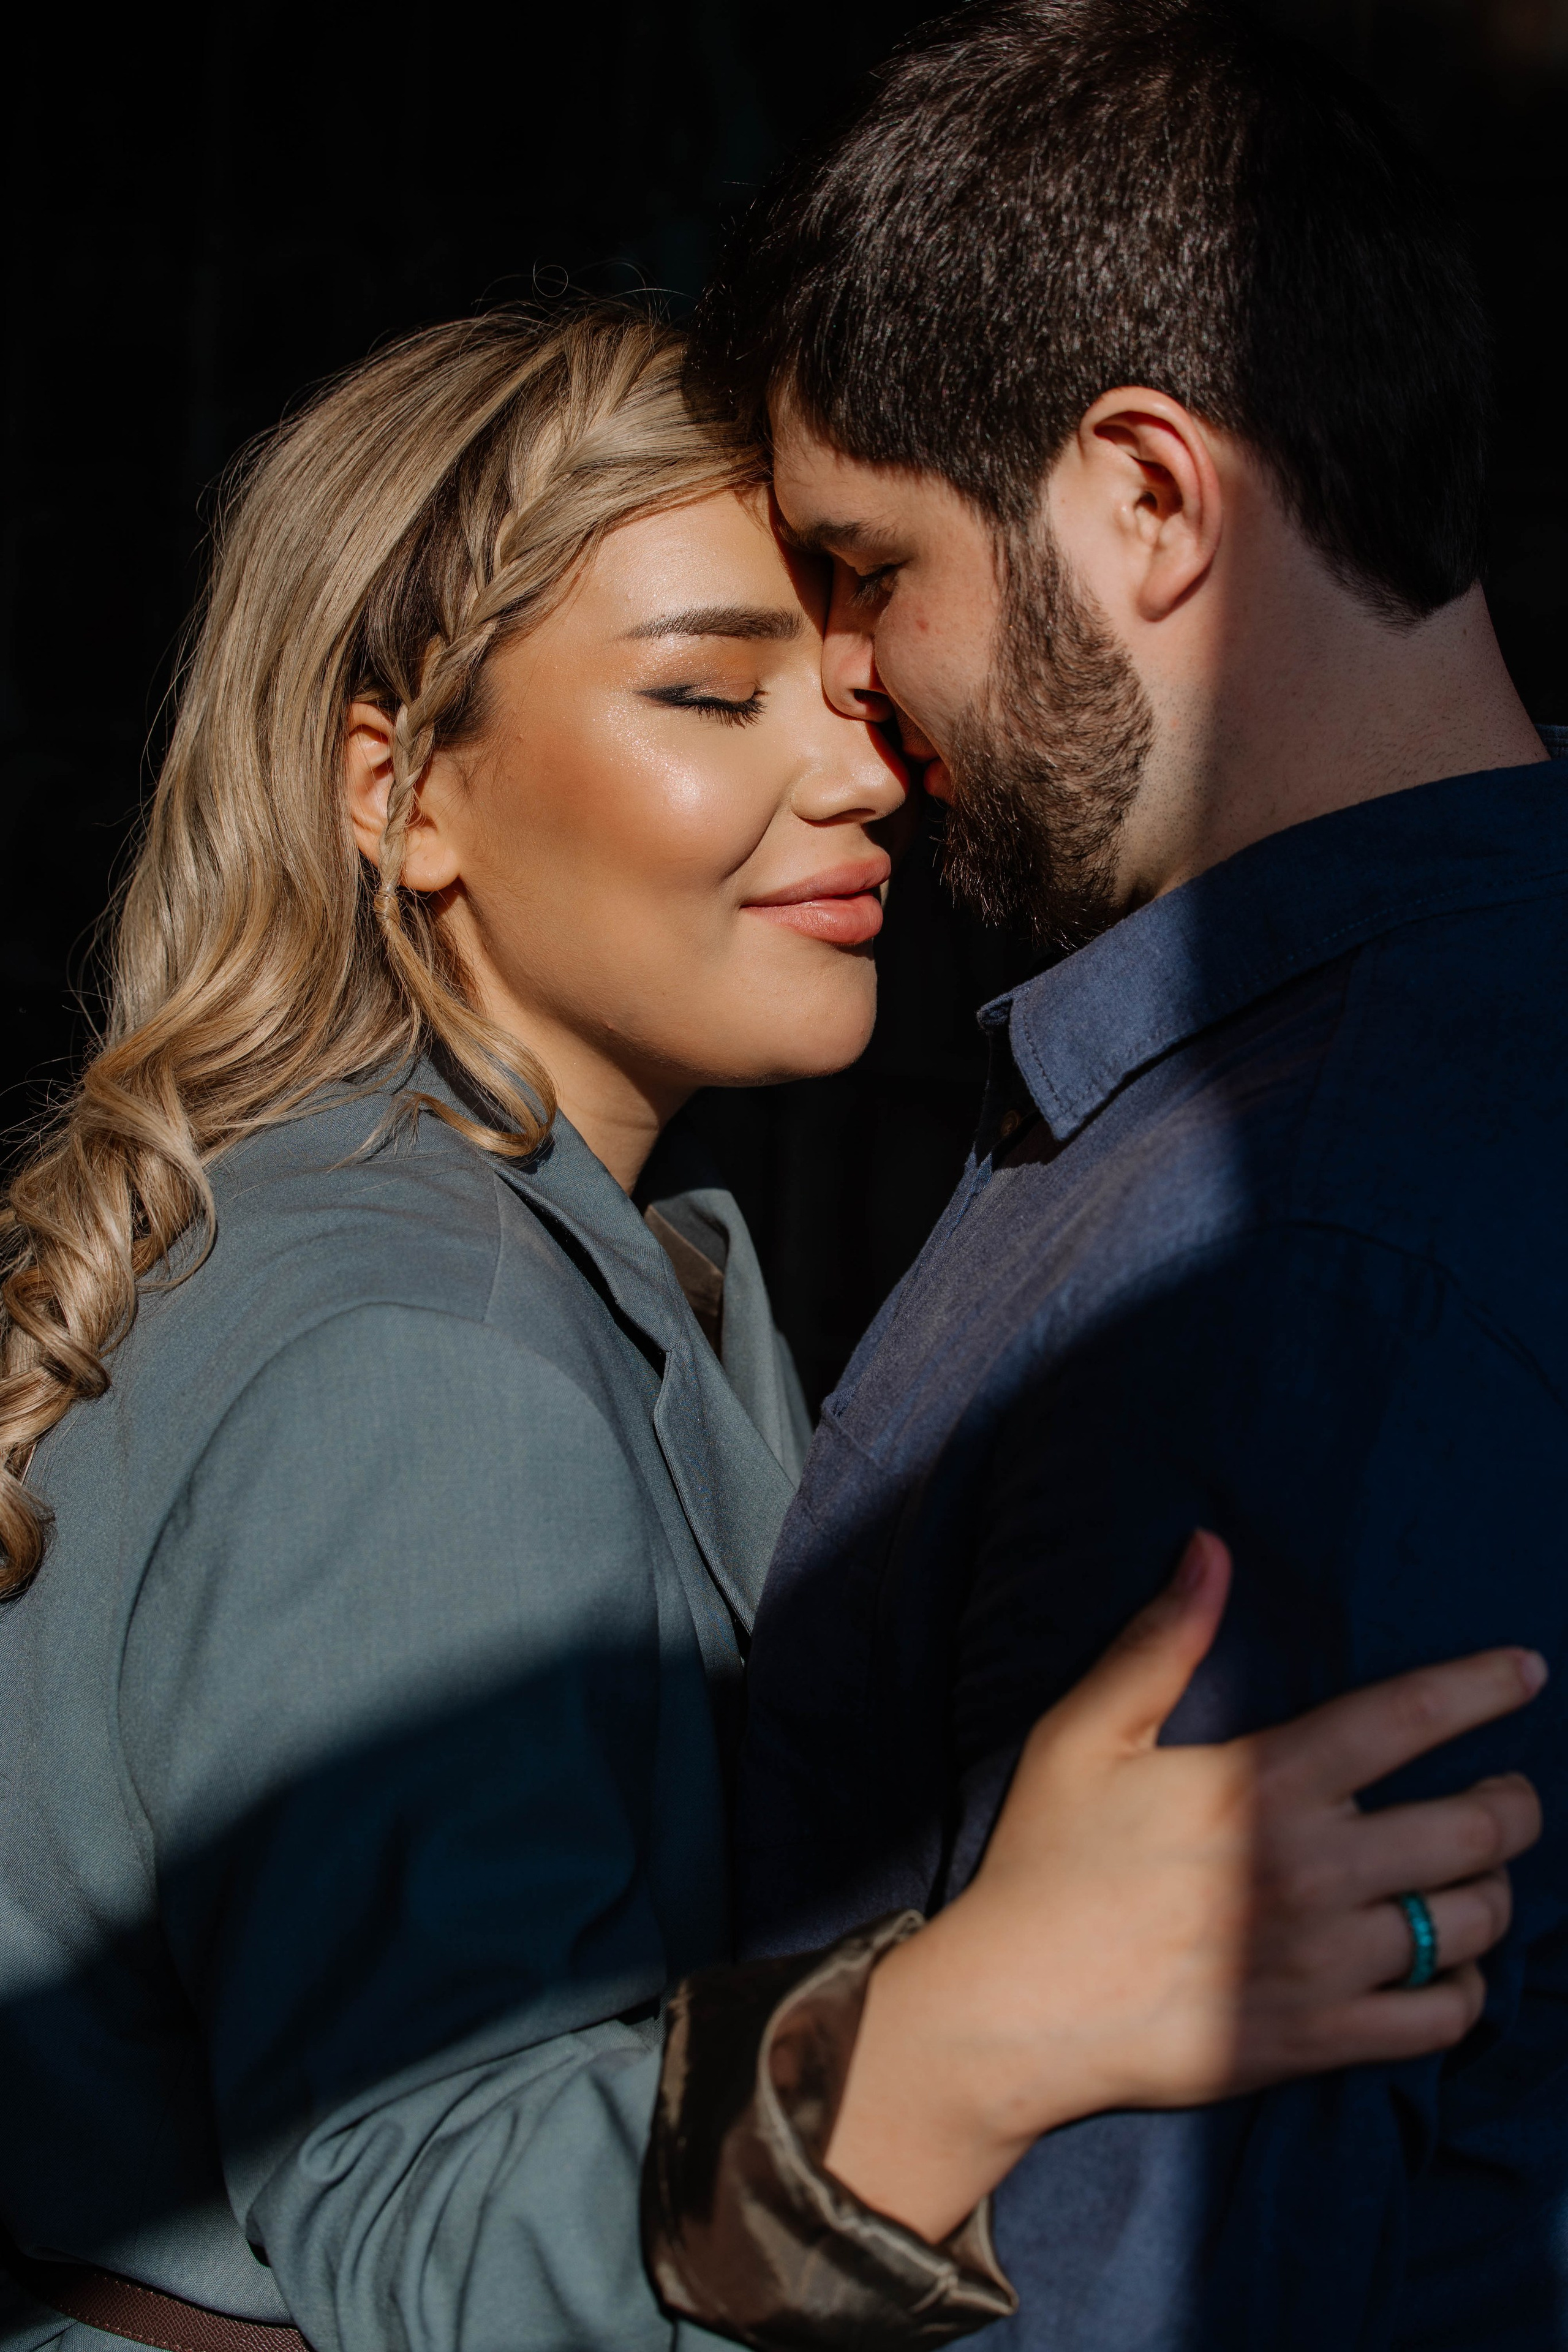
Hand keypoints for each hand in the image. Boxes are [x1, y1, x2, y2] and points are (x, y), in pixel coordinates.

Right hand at [824, 1529, 1544, 2240]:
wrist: (1015, 2008)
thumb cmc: (1049, 1860)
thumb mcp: (1086, 1734)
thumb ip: (1160, 1642)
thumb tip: (1210, 1548)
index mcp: (1263, 1783)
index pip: (1406, 1719)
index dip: (1479, 1688)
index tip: (1527, 1671)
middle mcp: (1310, 1870)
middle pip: (1471, 1828)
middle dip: (1512, 1803)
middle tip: (1508, 1794)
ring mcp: (1321, 1962)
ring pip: (1469, 1922)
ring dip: (1493, 1893)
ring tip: (1479, 1876)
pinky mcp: (1317, 2039)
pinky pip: (1440, 2019)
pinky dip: (1467, 1990)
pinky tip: (1452, 1966)